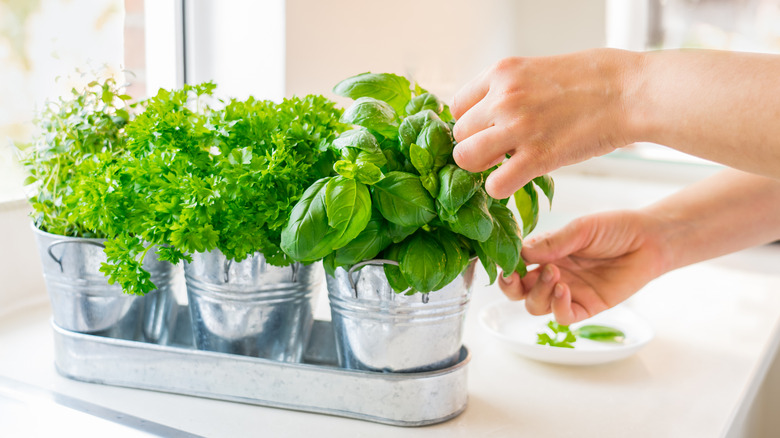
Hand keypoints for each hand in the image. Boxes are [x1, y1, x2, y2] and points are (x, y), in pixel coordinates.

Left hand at [451, 49, 639, 198]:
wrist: (630, 92)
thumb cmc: (593, 80)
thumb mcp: (538, 69)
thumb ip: (510, 90)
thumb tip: (490, 113)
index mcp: (502, 72)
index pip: (457, 107)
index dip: (471, 124)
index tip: (487, 131)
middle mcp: (503, 98)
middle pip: (459, 135)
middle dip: (475, 146)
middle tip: (499, 151)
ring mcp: (517, 127)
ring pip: (465, 159)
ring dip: (481, 168)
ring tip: (503, 165)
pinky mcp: (537, 157)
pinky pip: (495, 184)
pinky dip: (500, 188)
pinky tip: (517, 180)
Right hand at [499, 210, 669, 324]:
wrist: (649, 240)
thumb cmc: (615, 228)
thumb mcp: (580, 229)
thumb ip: (552, 242)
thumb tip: (521, 252)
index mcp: (546, 253)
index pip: (515, 264)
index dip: (506, 265)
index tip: (504, 261)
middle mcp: (552, 274)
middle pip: (518, 291)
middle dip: (510, 286)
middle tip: (515, 276)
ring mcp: (568, 292)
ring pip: (535, 306)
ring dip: (537, 292)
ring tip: (554, 274)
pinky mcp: (587, 307)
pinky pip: (562, 317)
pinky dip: (557, 307)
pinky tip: (564, 290)